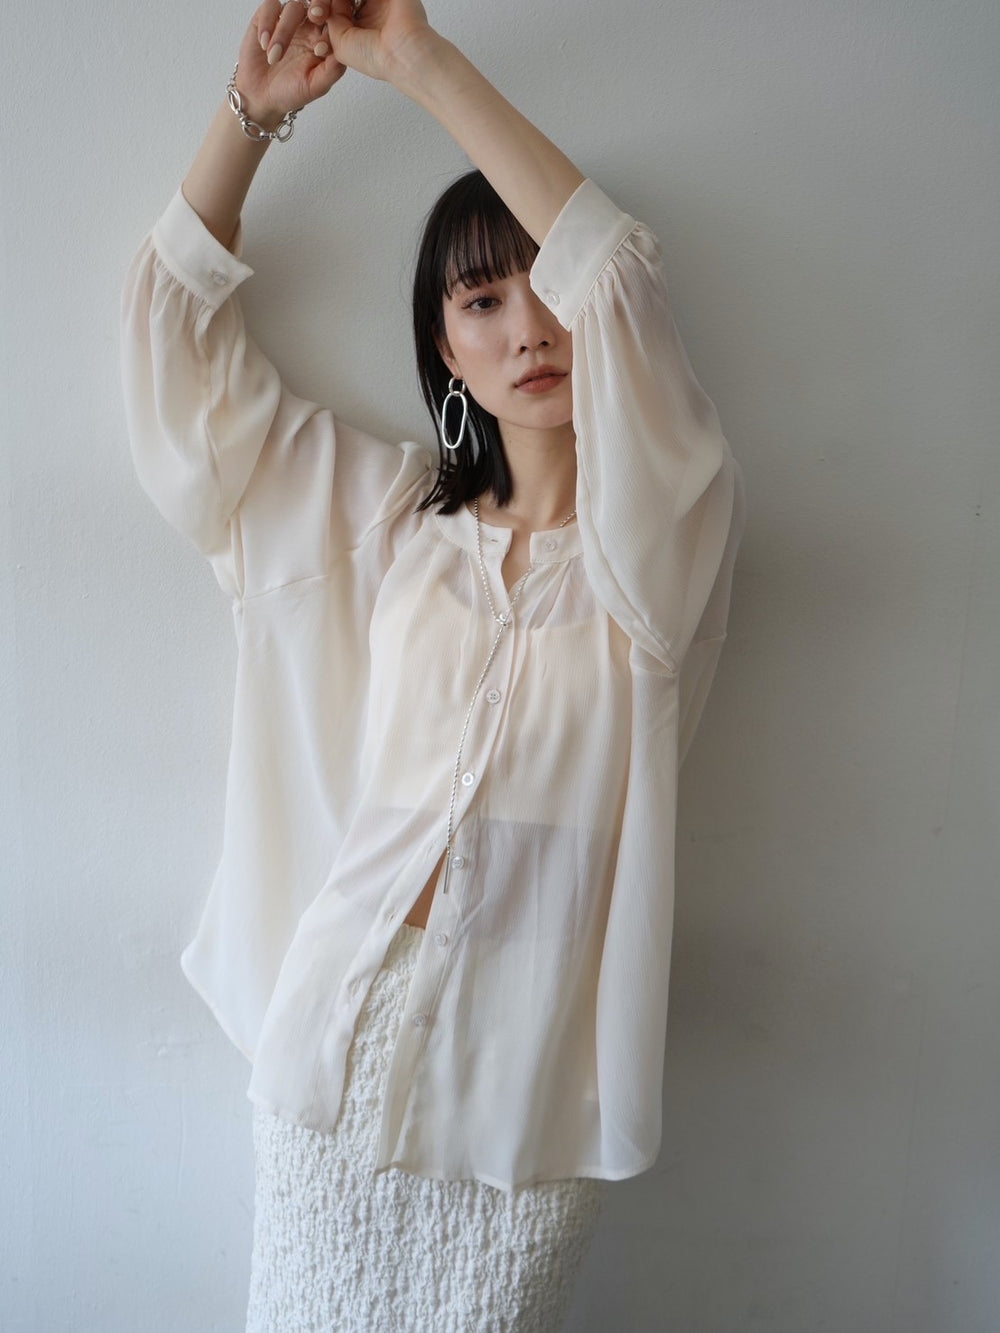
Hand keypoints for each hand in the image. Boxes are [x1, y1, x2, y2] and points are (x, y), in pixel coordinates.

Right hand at [236, 0, 346, 123]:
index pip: (337, 22)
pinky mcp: (267, 16)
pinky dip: (267, 23)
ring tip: (274, 58)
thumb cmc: (291, 91)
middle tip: (315, 17)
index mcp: (326, 39)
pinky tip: (264, 45)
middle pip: (318, 5)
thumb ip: (332, 70)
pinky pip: (270, 6)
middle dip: (318, 8)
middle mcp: (309, 25)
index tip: (321, 48)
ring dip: (284, 31)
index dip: (334, 26)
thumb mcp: (315, 86)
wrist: (262, 96)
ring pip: (294, 7)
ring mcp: (289, 19)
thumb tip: (345, 54)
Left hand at [309, 0, 436, 84]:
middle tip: (319, 9)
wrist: (400, 52)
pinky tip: (344, 0)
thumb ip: (330, 19)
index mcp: (360, 28)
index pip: (337, 8)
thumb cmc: (375, 57)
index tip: (315, 14)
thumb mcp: (339, 42)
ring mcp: (380, 1)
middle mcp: (370, 13)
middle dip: (328, 2)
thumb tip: (325, 6)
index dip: (323, 8)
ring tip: (333, 4)